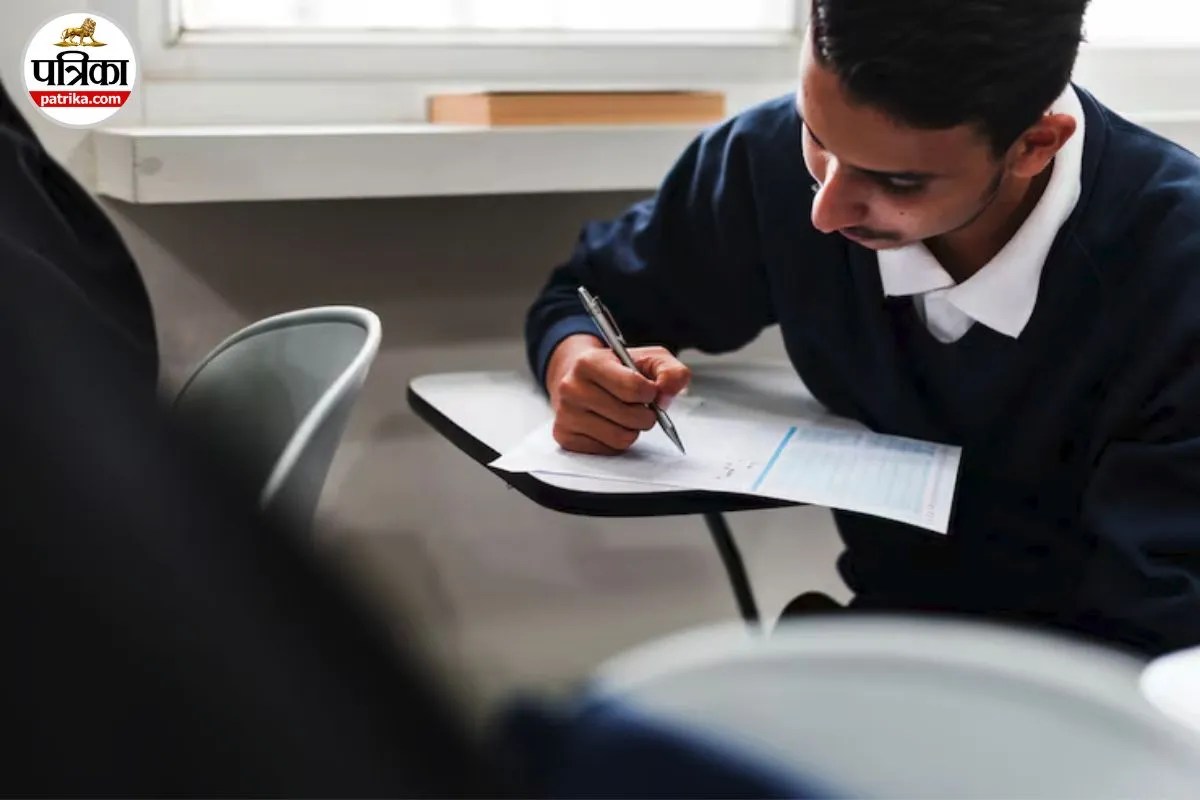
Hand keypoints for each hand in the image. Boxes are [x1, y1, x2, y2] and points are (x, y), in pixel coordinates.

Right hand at [545, 334, 690, 454]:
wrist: (579, 377)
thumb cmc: (616, 369)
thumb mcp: (647, 359)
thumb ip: (670, 371)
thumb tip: (669, 392)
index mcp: (589, 362)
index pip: (634, 388)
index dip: (652, 393)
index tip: (650, 391)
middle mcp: (572, 388)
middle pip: (631, 417)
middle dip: (646, 415)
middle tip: (641, 407)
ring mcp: (566, 414)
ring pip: (621, 438)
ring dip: (632, 430)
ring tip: (625, 416)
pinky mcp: (566, 437)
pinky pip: (608, 450)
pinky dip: (616, 441)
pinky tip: (610, 425)